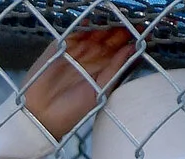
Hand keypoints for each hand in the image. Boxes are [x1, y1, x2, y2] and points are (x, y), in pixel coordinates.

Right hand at [20, 25, 137, 138]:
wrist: (41, 116)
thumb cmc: (72, 111)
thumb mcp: (101, 91)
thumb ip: (116, 69)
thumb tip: (134, 47)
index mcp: (104, 68)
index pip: (120, 48)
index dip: (131, 37)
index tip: (143, 29)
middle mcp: (91, 57)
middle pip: (109, 36)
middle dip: (120, 27)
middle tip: (131, 19)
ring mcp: (76, 50)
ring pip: (93, 31)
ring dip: (104, 24)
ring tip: (115, 16)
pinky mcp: (60, 47)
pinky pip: (74, 31)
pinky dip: (83, 25)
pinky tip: (93, 22)